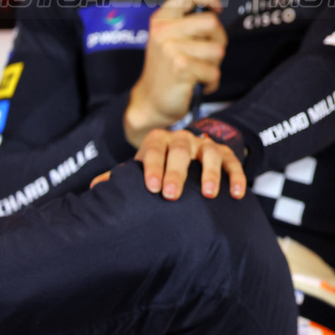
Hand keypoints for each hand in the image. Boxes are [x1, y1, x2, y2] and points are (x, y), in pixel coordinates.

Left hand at [92, 128, 245, 199]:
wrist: (185, 150)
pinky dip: (237, 176)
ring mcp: (205, 144)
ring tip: (209, 194)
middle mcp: (182, 139)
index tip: (151, 188)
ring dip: (210, 173)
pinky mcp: (225, 153)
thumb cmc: (158, 164)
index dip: (152, 167)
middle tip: (172, 195)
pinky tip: (237, 194)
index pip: (153, 150)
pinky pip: (233, 161)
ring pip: (210, 153)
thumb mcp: (141, 166)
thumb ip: (122, 176)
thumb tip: (96, 188)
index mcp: (158, 141)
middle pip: (179, 149)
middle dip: (177, 172)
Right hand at [124, 0, 226, 146]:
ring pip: (217, 50)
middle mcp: (164, 31)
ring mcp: (171, 49)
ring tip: (197, 71)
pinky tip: (196, 84)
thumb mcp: (170, 40)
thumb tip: (215, 7)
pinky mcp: (181, 67)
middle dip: (218, 40)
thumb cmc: (167, 70)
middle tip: (207, 55)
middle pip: (212, 22)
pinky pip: (214, 72)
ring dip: (214, 65)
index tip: (217, 6)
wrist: (151, 103)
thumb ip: (188, 23)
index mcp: (162, 20)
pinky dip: (211, 82)